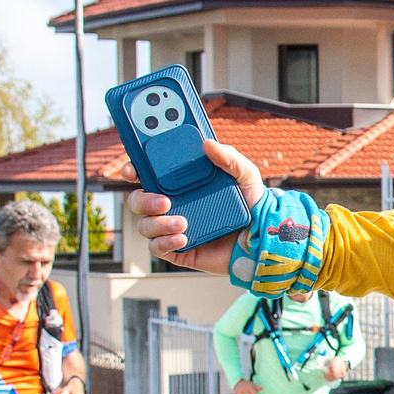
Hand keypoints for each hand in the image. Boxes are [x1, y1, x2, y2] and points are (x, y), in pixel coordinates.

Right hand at [130, 138, 264, 272]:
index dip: (133, 169)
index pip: (147, 174)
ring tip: (183, 223)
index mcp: (180, 184)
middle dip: (142, 199)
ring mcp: (172, 227)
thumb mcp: (245, 175)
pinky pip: (157, 247)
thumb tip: (208, 143)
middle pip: (138, 200)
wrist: (261, 239)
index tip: (132, 169)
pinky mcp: (178, 249)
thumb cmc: (251, 204)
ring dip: (157, 223)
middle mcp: (171, 204)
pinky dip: (165, 242)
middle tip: (164, 201)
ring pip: (144, 224)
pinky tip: (182, 238)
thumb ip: (229, 157)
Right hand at [232, 379, 260, 393]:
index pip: (254, 393)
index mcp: (248, 386)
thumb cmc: (247, 384)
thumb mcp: (252, 384)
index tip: (252, 390)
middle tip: (248, 390)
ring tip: (246, 392)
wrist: (237, 384)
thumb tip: (262, 388)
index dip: (254, 392)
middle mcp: (243, 390)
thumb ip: (257, 387)